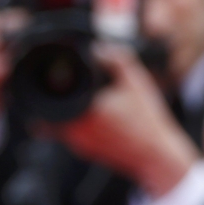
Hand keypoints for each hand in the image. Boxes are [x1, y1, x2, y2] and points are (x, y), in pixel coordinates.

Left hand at [51, 44, 198, 197]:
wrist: (157, 157)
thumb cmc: (148, 122)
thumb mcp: (136, 82)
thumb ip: (116, 59)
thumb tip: (98, 47)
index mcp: (82, 108)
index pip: (48, 88)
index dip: (49, 77)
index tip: (53, 71)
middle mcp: (73, 128)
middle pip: (46, 103)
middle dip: (56, 93)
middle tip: (68, 83)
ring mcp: (77, 143)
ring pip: (56, 120)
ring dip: (65, 109)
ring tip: (87, 101)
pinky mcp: (83, 152)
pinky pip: (70, 133)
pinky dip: (77, 123)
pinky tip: (96, 119)